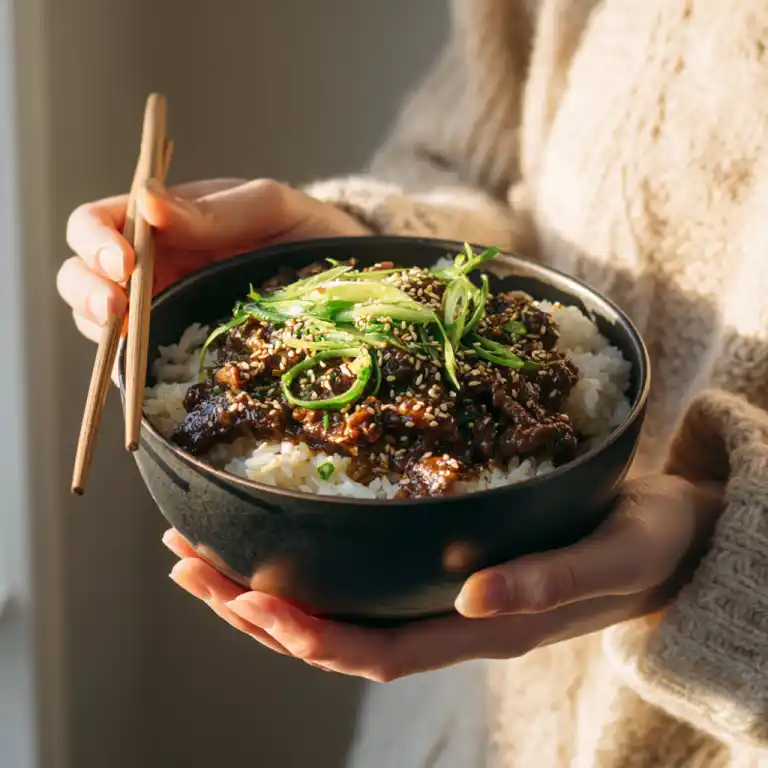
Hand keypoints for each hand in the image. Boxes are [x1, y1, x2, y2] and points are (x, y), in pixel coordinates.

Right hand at [57, 178, 369, 342]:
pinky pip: (139, 356)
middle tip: (115, 306)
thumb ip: (216, 209)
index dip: (96, 238)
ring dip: (98, 325)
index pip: (103, 220)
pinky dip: (129, 362)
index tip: (121, 260)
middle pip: (85, 272)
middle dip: (87, 287)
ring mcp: (167, 308)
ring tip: (123, 334)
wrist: (350, 283)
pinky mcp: (182, 349)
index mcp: (169, 221)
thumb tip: (148, 203)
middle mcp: (158, 265)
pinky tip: (142, 365)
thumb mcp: (274, 209)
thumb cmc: (311, 234)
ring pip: (101, 318)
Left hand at [164, 475, 722, 681]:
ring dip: (266, 590)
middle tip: (190, 569)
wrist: (663, 537)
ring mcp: (444, 598)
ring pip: (339, 611)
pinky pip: (363, 579)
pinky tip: (276, 540)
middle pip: (338, 635)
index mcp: (486, 628)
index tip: (248, 602)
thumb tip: (475, 598)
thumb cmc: (641, 546)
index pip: (381, 650)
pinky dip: (310, 565)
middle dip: (257, 610)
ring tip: (201, 559)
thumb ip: (550, 582)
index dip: (312, 634)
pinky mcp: (443, 567)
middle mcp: (452, 620)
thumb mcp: (613, 558)